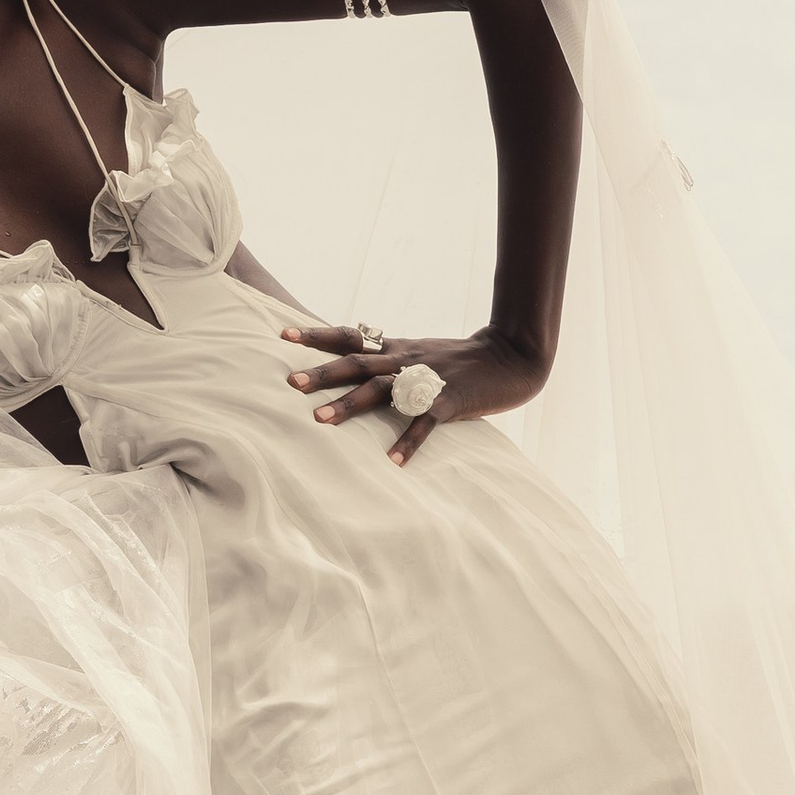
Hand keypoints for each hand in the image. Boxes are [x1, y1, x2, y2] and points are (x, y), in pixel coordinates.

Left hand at [280, 320, 548, 465]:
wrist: (511, 356)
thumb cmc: (464, 360)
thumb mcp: (421, 352)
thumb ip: (391, 358)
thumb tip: (357, 362)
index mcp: (398, 348)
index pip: (350, 337)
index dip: (316, 335)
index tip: (283, 334)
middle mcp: (406, 360)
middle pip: (357, 363)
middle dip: (322, 373)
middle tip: (290, 382)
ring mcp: (427, 380)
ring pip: (381, 391)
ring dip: (349, 404)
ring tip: (319, 419)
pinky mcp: (449, 402)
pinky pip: (424, 423)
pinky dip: (408, 441)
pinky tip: (393, 460)